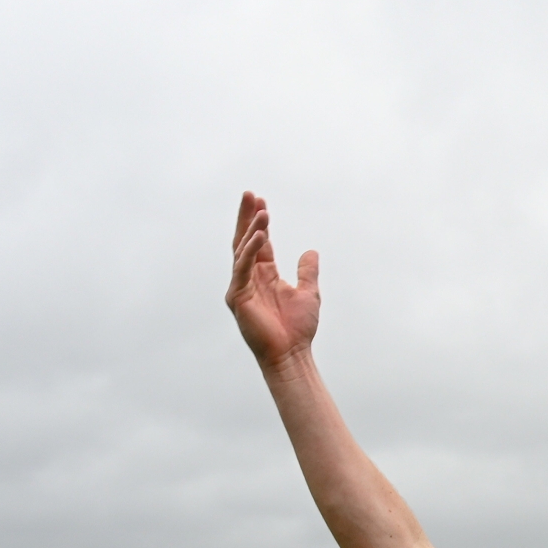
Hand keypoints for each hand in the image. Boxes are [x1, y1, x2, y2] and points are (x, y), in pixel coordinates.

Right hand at [227, 192, 320, 371]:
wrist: (292, 354)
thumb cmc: (298, 329)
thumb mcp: (309, 293)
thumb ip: (307, 272)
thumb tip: (311, 252)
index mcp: (263, 276)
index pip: (258, 243)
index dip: (259, 222)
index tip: (261, 201)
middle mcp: (249, 278)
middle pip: (245, 240)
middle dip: (246, 217)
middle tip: (249, 194)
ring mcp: (241, 287)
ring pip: (243, 251)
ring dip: (252, 229)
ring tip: (262, 211)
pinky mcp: (237, 298)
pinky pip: (242, 268)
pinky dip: (250, 251)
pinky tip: (260, 235)